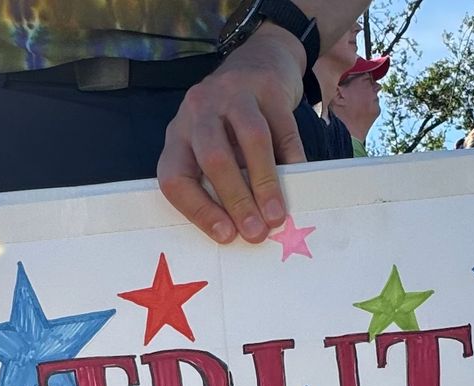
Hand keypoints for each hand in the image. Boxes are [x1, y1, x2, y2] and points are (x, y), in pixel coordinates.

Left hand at [157, 25, 307, 244]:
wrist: (261, 61)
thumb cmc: (234, 123)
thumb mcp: (218, 149)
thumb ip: (226, 183)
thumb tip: (250, 229)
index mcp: (179, 136)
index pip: (175, 176)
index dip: (198, 210)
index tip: (226, 235)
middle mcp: (199, 112)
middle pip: (213, 157)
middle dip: (235, 200)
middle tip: (255, 232)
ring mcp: (233, 94)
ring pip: (249, 138)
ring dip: (264, 182)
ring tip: (276, 215)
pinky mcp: (267, 86)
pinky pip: (283, 128)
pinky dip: (292, 159)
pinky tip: (299, 181)